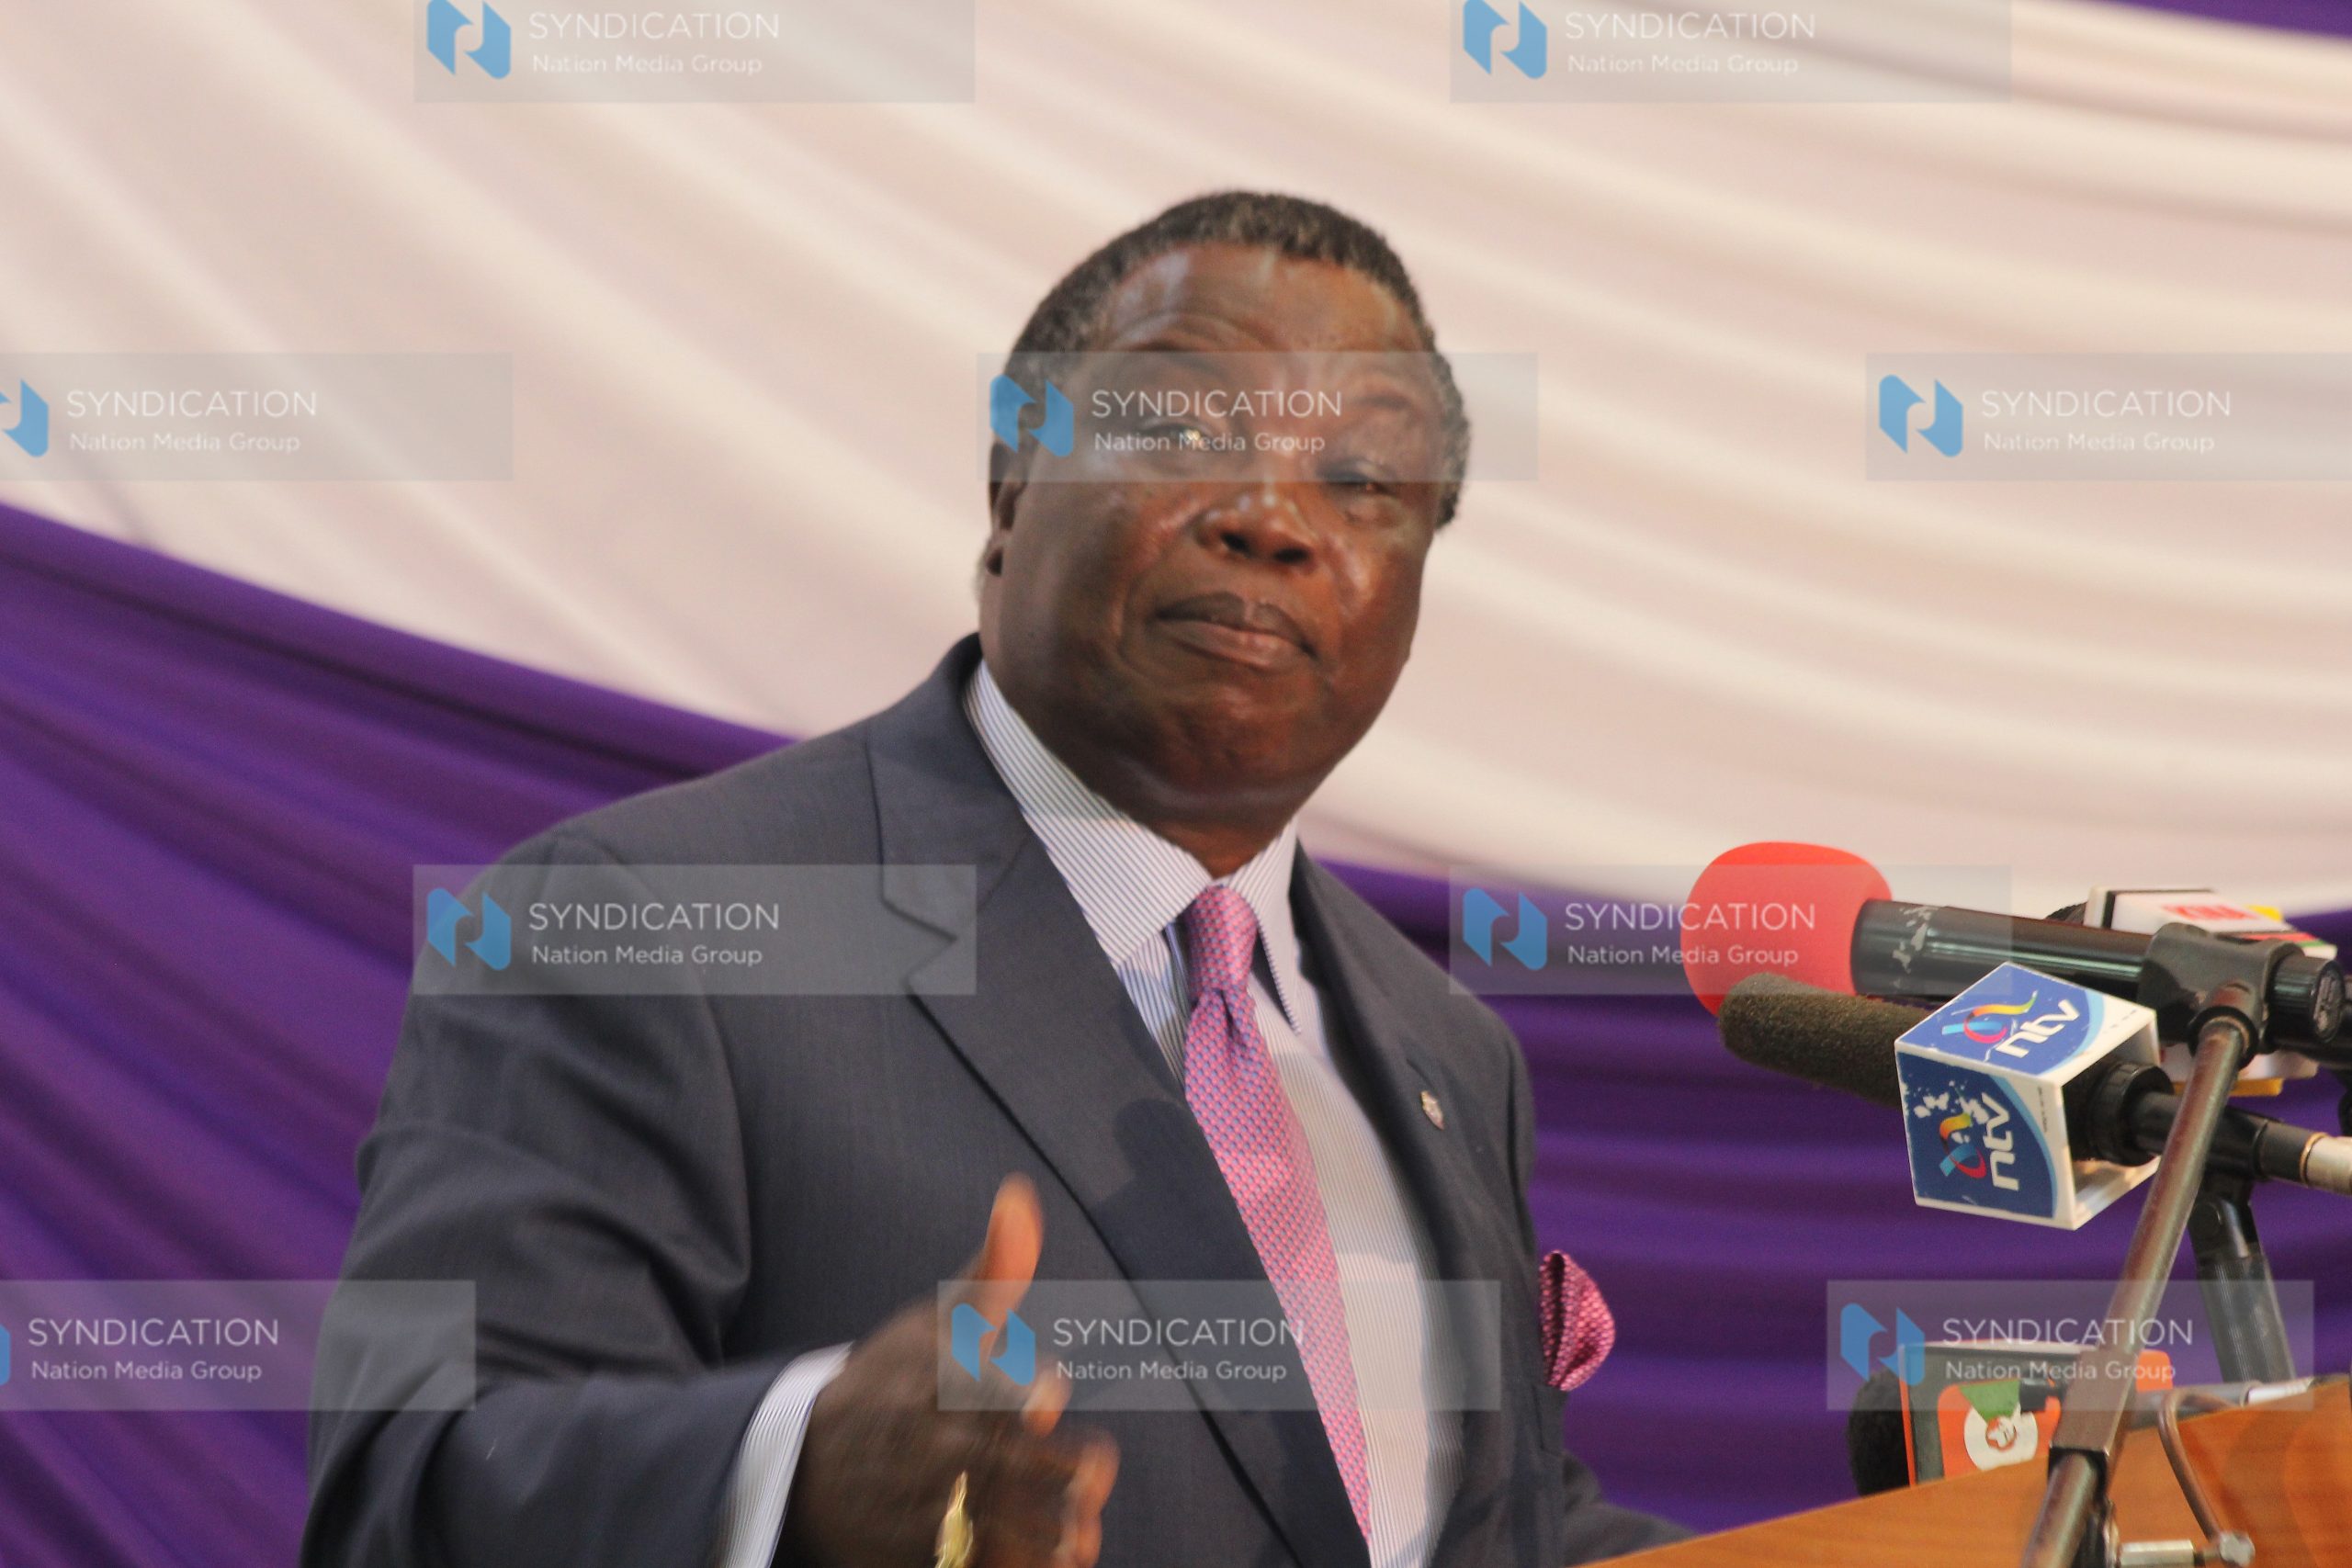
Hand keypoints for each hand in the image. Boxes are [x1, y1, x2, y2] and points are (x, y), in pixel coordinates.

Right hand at [782, 1176, 1118, 1566]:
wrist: (802, 1462)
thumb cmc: (892, 1379)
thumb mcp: (935, 1320)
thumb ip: (995, 1268)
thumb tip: (1019, 1193)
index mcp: (941, 1380)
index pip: (990, 1389)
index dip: (1025, 1398)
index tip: (1044, 1403)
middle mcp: (933, 1444)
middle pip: (1010, 1466)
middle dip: (1064, 1477)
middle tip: (1092, 1476)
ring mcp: (924, 1505)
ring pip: (1002, 1528)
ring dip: (1053, 1535)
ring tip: (1082, 1533)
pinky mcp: (918, 1556)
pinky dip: (1021, 1565)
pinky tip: (1054, 1560)